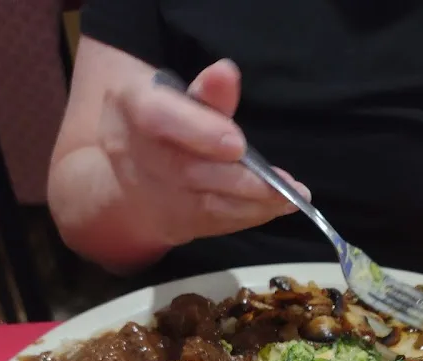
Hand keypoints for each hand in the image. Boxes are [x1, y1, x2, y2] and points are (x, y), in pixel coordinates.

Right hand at [98, 59, 309, 249]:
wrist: (130, 168)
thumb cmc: (163, 121)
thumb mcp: (176, 94)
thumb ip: (206, 92)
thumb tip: (227, 74)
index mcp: (133, 107)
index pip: (159, 117)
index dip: (199, 132)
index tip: (238, 144)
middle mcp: (137, 156)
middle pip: (189, 172)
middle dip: (241, 179)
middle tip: (282, 184)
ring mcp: (154, 196)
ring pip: (205, 205)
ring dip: (253, 203)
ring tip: (292, 197)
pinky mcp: (173, 223)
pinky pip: (214, 223)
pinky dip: (250, 215)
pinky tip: (278, 207)